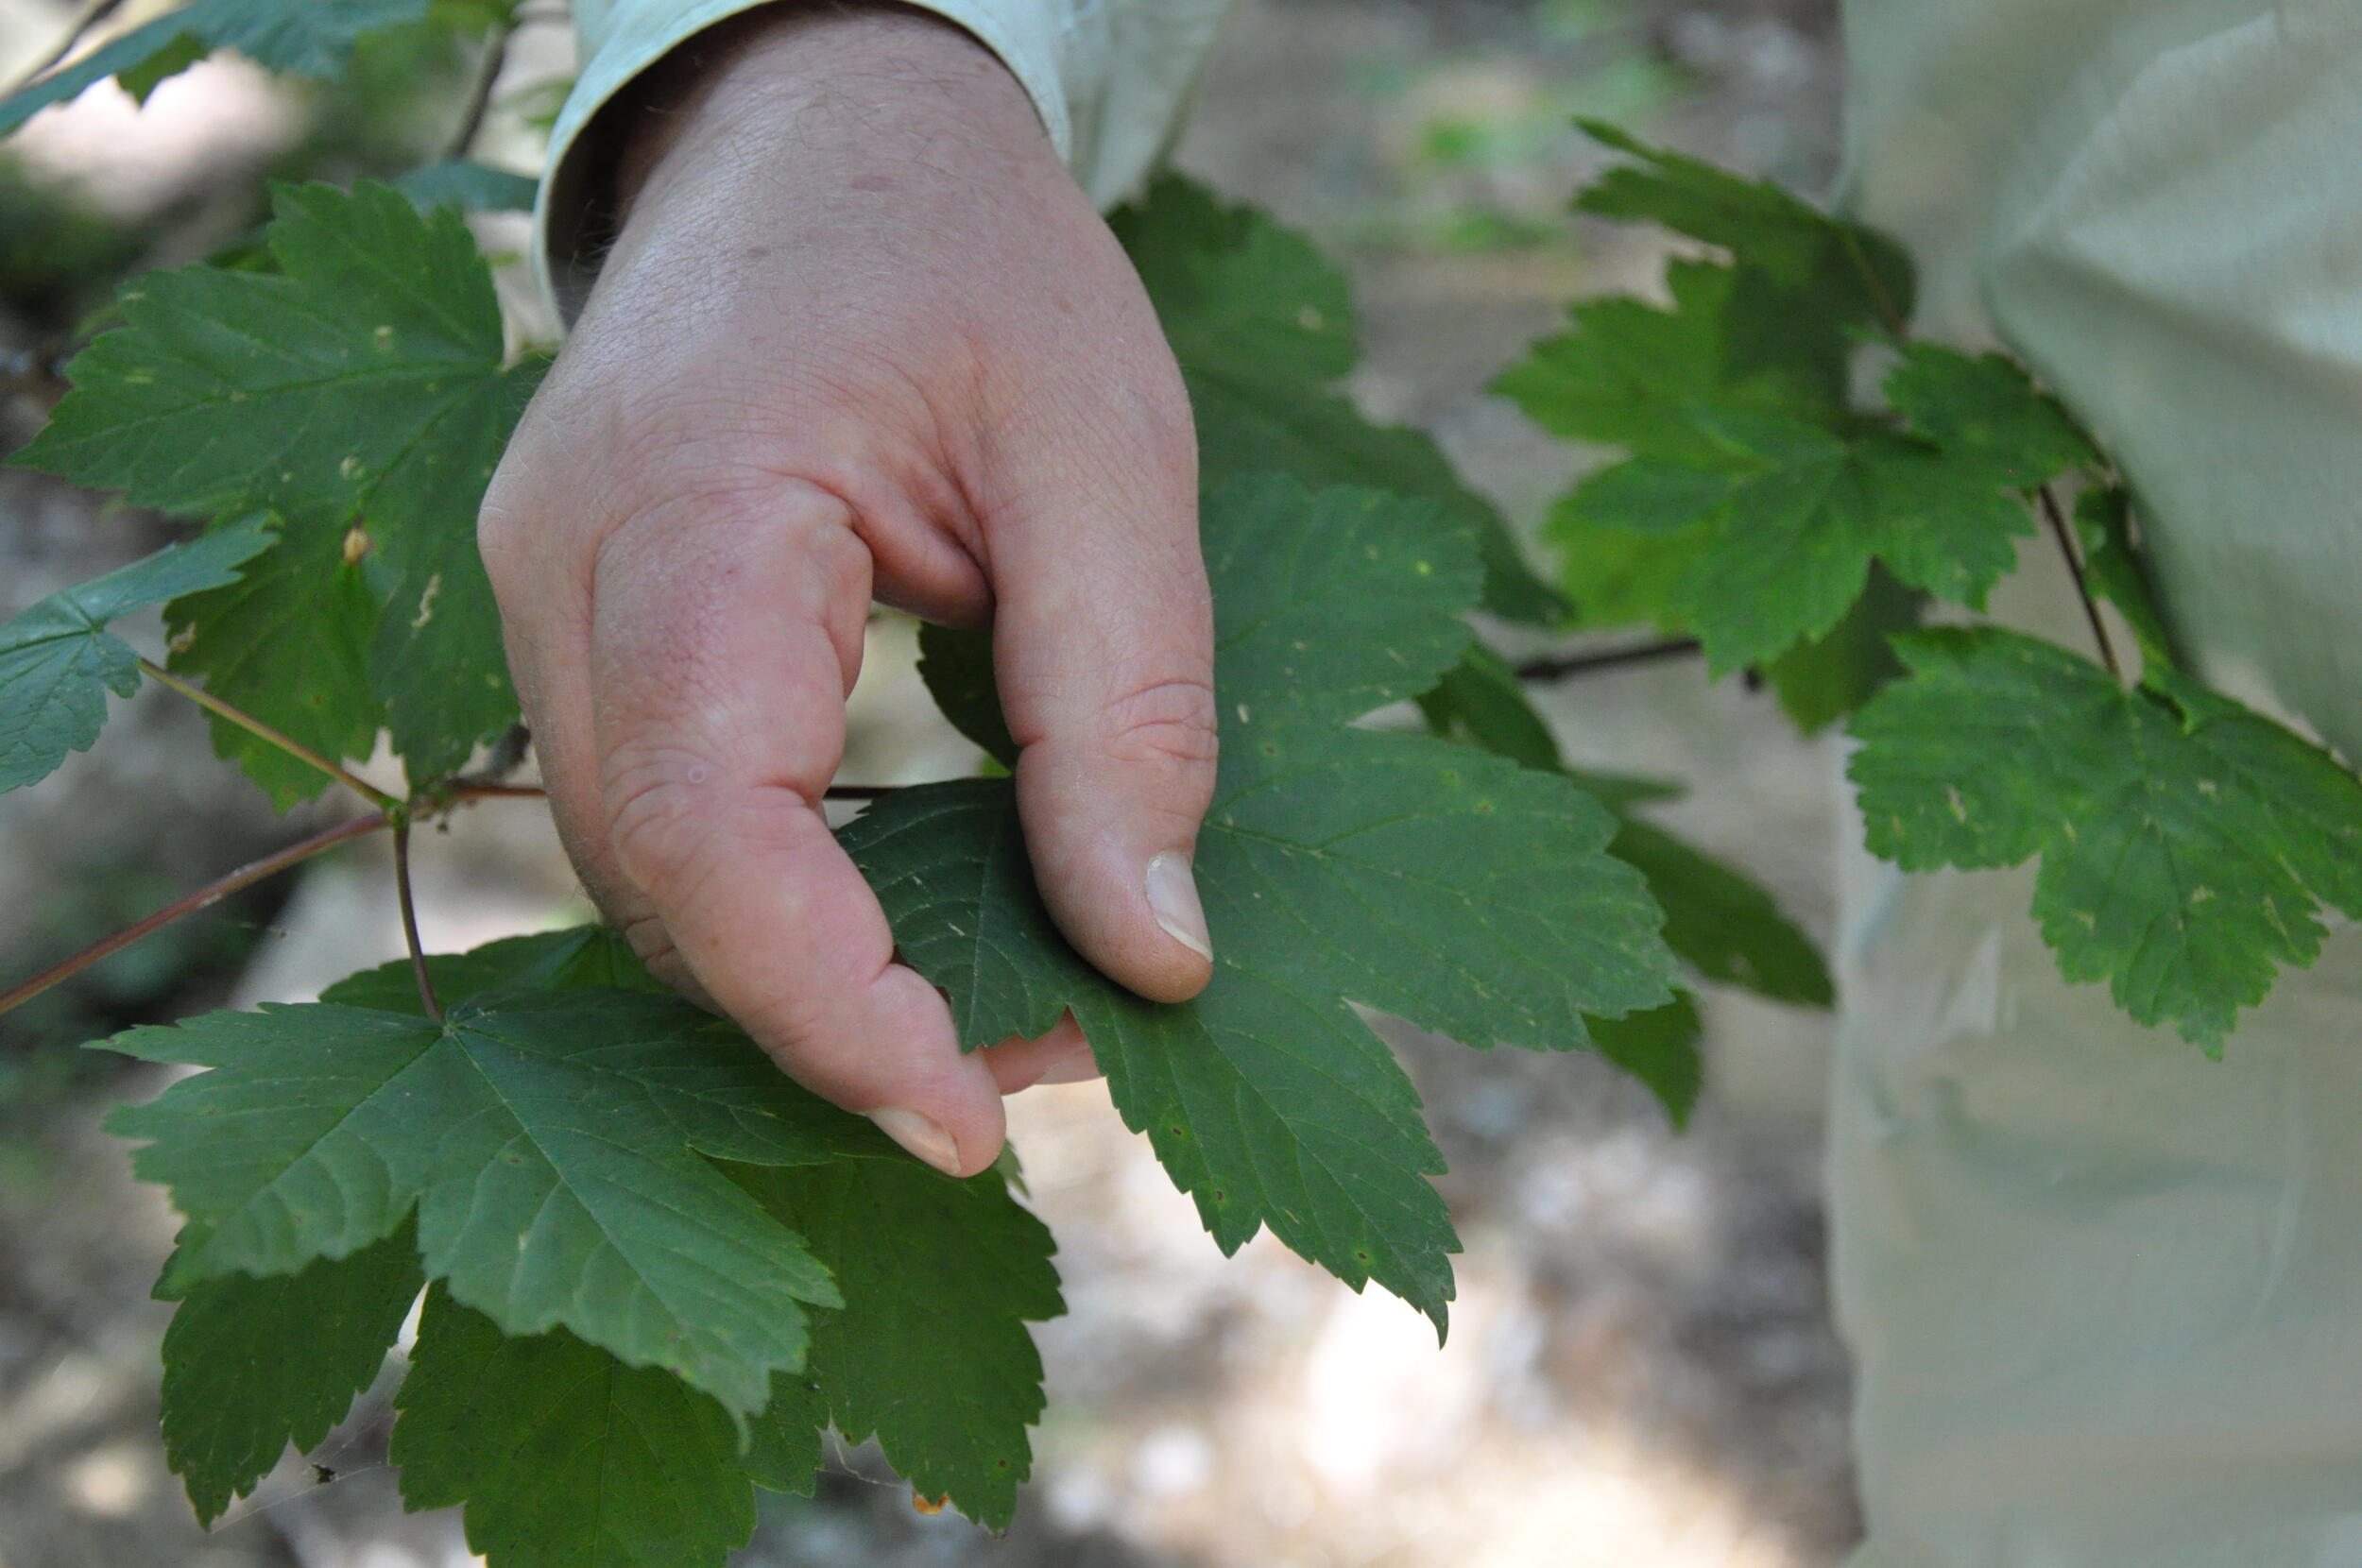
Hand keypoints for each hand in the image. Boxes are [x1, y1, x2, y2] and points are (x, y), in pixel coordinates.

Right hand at [479, 5, 1216, 1174]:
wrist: (830, 130)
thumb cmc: (976, 262)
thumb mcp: (1107, 458)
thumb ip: (1127, 712)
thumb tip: (1153, 954)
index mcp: (686, 503)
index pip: (706, 822)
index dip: (828, 1011)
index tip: (972, 1127)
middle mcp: (561, 568)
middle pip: (655, 880)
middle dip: (835, 1017)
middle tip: (1028, 1071)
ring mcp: (542, 598)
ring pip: (642, 869)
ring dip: (803, 974)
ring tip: (995, 1008)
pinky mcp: (582, 624)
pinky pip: (651, 809)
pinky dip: (773, 900)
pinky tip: (901, 923)